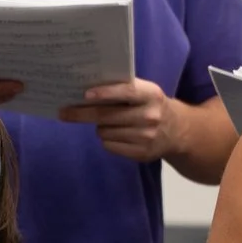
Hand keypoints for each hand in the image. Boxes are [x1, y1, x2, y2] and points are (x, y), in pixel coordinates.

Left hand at [58, 79, 183, 161]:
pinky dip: (107, 139)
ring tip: (110, 123)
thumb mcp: (145, 92)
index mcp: (151, 95)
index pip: (126, 92)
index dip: (105, 93)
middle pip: (106, 116)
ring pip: (104, 131)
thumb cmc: (151, 106)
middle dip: (81, 114)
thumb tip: (85, 92)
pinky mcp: (141, 153)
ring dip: (100, 127)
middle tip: (63, 112)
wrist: (178, 131)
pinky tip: (117, 135)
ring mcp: (146, 136)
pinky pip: (109, 145)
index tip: (85, 94)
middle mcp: (150, 116)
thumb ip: (122, 89)